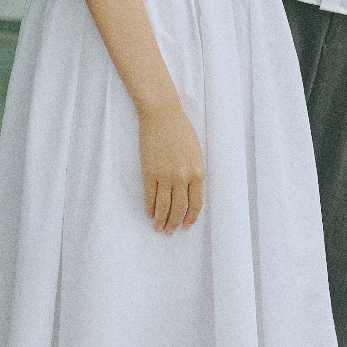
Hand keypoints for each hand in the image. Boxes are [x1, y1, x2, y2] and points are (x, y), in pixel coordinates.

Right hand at [138, 97, 204, 232]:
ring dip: (161, 219)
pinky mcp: (149, 171)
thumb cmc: (181, 130)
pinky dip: (149, 206)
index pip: (196, 203)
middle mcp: (182, 177)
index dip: (190, 217)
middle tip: (169, 231)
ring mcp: (164, 175)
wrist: (162, 115)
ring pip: (163, 205)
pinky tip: (148, 213)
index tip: (186, 226)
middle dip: (174, 223)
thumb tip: (188, 192)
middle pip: (179, 208)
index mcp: (197, 172)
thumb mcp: (195, 153)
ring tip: (158, 227)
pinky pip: (149, 195)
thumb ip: (194, 173)